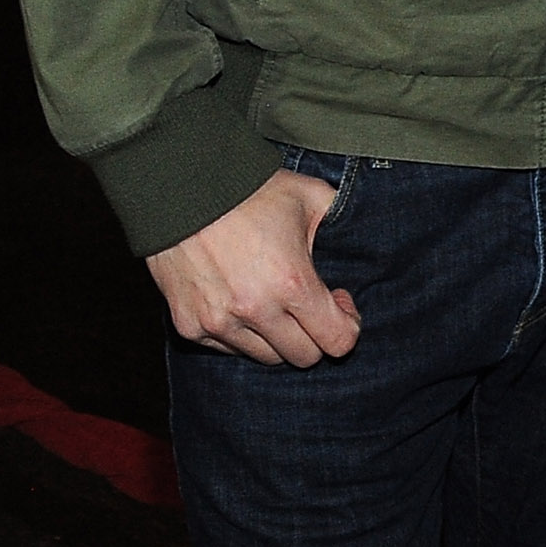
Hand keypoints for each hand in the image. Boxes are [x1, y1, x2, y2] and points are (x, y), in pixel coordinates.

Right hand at [147, 168, 359, 366]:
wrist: (182, 189)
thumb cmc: (250, 190)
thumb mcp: (310, 196)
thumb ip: (342, 220)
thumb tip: (362, 240)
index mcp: (292, 283)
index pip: (336, 342)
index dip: (347, 325)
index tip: (339, 301)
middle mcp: (255, 310)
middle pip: (302, 357)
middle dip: (315, 334)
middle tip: (309, 304)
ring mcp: (218, 322)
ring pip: (265, 357)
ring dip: (277, 337)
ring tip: (275, 301)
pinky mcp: (190, 327)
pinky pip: (228, 349)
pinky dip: (242, 334)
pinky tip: (243, 302)